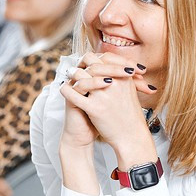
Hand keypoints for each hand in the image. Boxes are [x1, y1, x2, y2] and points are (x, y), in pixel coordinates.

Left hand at [60, 52, 156, 166]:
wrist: (132, 137)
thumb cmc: (130, 115)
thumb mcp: (130, 91)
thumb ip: (120, 77)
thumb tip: (109, 64)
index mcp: (124, 77)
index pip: (106, 58)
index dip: (96, 58)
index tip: (89, 61)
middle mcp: (115, 83)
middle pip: (92, 63)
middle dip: (83, 63)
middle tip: (77, 66)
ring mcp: (103, 96)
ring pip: (81, 75)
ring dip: (73, 73)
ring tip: (69, 75)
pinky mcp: (94, 109)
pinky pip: (74, 94)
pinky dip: (66, 89)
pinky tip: (63, 88)